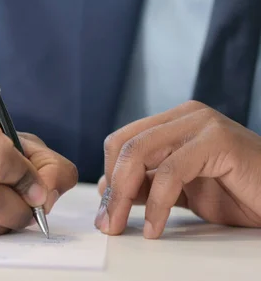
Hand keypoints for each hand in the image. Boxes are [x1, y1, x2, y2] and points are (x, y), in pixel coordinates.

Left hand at [95, 100, 260, 238]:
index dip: (108, 175)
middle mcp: (185, 116)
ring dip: (124, 195)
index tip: (105, 210)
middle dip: (112, 188)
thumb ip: (148, 184)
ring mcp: (201, 124)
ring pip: (140, 153)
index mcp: (173, 122)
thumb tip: (106, 187)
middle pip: (125, 145)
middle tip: (107, 222)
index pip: (121, 141)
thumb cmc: (239, 193)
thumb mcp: (181, 190)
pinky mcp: (218, 140)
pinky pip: (171, 172)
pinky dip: (157, 204)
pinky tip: (155, 227)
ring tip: (122, 225)